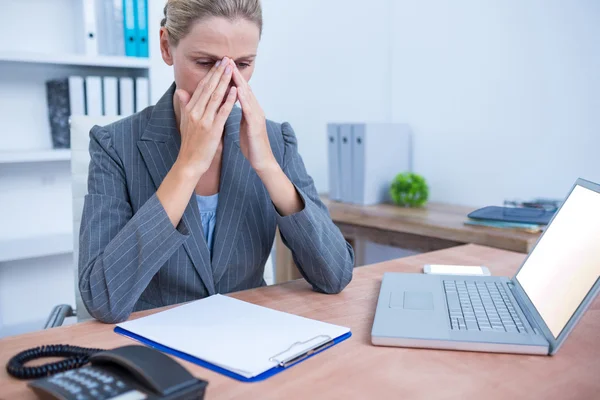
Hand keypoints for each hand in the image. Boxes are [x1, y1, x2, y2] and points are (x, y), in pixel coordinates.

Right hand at [175, 57, 237, 176]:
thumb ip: (184, 105)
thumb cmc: (190, 144)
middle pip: (208, 88)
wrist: (189, 163)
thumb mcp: (185, 122)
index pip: (201, 87)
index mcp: (190, 109)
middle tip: (226, 59)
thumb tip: (180, 91)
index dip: (210, 74)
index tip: (218, 63)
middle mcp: (195, 112)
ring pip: (215, 97)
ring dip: (224, 82)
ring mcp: (204, 121)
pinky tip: (235, 91)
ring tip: (231, 69)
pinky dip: (228, 101)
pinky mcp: (212, 130)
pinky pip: (222, 112)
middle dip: (218, 73)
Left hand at [231, 64, 276, 172]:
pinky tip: (237, 90)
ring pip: (248, 95)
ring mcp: (257, 116)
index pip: (240, 90)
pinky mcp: (256, 125)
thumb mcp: (242, 126)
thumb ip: (237, 114)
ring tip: (231, 69)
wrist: (262, 161)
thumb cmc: (251, 145)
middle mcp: (255, 110)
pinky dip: (243, 99)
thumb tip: (228, 104)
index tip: (222, 65)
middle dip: (235, 73)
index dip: (232, 77)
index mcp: (250, 110)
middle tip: (226, 59)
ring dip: (239, 81)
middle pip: (244, 88)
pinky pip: (249, 110)